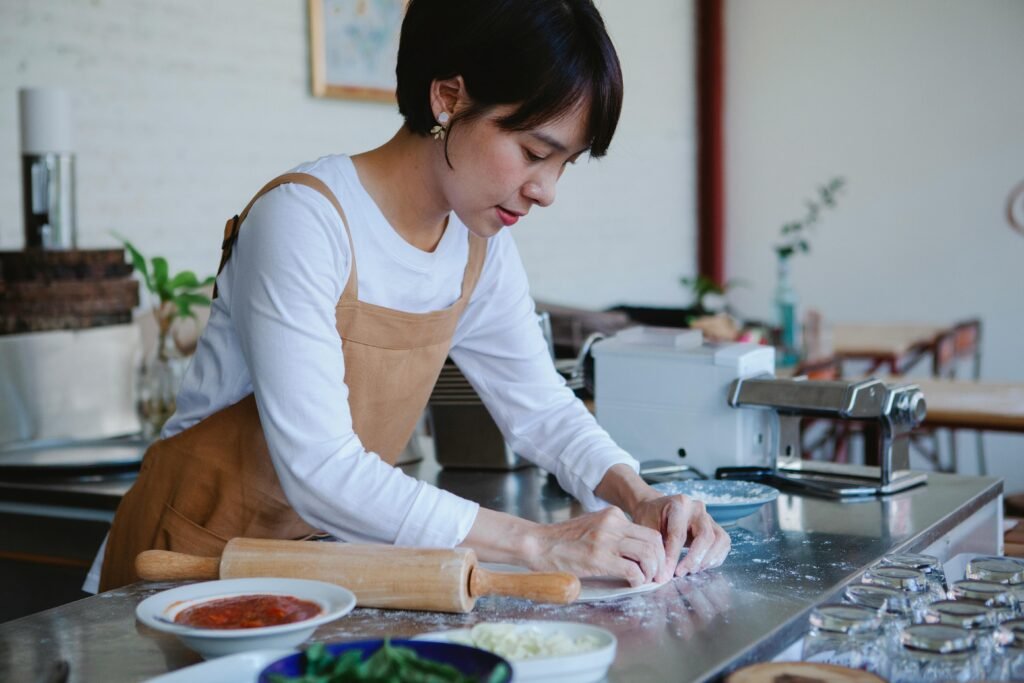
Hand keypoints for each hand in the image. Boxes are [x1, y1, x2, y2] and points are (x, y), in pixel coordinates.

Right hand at [525, 507, 666, 586]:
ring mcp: (607, 540)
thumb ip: (612, 534)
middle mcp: (613, 524)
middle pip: (654, 542)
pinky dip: (638, 580)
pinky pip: (632, 570)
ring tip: (645, 581)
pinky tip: (632, 584)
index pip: (649, 532)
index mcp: (612, 515)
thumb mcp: (592, 526)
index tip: (656, 565)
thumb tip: (634, 552)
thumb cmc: (563, 541)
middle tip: (657, 576)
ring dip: (651, 572)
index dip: (658, 551)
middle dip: (660, 562)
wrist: (538, 544)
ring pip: (648, 555)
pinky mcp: (600, 558)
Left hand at [630, 493, 731, 581]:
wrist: (657, 508)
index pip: (679, 534)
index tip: (667, 573)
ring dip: (707, 560)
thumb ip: (656, 548)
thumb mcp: (647, 527)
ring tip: (691, 570)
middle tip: (680, 573)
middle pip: (706, 536)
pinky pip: (723, 545)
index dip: (673, 556)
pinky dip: (714, 559)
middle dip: (694, 559)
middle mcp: (697, 508)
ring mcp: (709, 517)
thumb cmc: (650, 517)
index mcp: (679, 504)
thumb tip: (664, 576)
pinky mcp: (715, 527)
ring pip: (720, 540)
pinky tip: (699, 565)